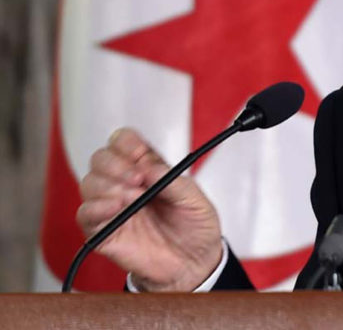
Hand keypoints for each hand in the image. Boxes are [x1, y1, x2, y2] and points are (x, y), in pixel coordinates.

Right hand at [76, 128, 223, 290]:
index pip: (124, 142)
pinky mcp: (103, 232)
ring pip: (89, 183)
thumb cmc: (195, 228)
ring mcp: (112, 207)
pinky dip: (96, 208)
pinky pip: (85, 215)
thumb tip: (150, 167)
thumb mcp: (195, 200)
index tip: (138, 152)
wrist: (194, 264)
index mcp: (147, 169)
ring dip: (108, 186)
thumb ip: (174, 182)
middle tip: (137, 179)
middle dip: (116, 164)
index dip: (127, 142)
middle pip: (101, 158)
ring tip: (133, 198)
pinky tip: (114, 208)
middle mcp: (126, 184)